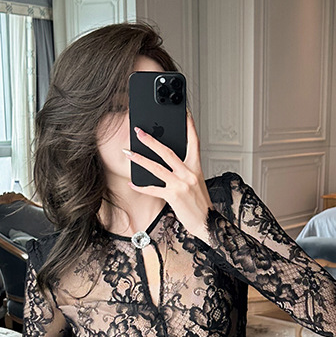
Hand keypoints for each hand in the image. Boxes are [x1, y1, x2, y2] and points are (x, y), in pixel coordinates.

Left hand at [125, 114, 211, 240]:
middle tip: (139, 132)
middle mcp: (189, 173)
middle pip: (167, 152)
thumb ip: (184, 171)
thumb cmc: (200, 204)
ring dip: (140, 159)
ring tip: (128, 152)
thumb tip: (168, 163)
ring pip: (156, 167)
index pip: (194, 142)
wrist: (207, 222)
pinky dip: (141, 186)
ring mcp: (181, 184)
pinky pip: (153, 189)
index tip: (184, 113)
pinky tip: (132, 183)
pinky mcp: (173, 196)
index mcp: (196, 167)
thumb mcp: (196, 182)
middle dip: (151, 141)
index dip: (190, 126)